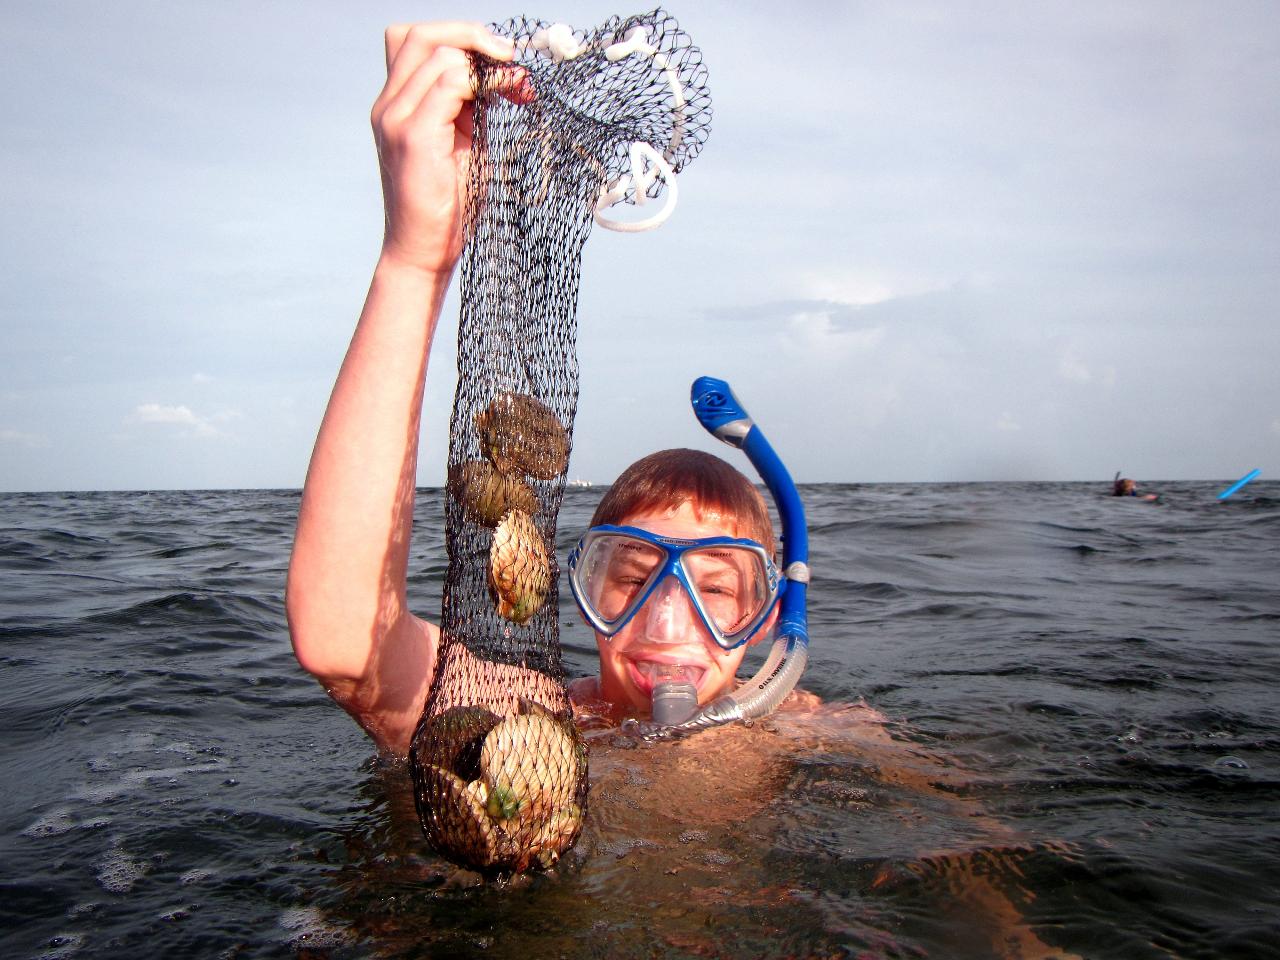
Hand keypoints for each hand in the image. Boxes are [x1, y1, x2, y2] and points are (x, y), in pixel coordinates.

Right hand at [370, 22, 520, 276]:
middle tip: (510, 58)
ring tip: (515, 85)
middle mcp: (389, 106)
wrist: (423, 252)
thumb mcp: (461, 145)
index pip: (417, 42)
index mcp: (397, 105)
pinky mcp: (413, 136)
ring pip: (438, 53)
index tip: (502, 61)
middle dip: (472, 35)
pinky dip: (482, 83)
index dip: (461, 39)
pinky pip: (449, 84)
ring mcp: (396, 118)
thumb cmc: (447, 207)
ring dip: (484, 61)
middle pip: (420, 35)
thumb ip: (467, 107)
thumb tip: (498, 74)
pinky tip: (505, 97)